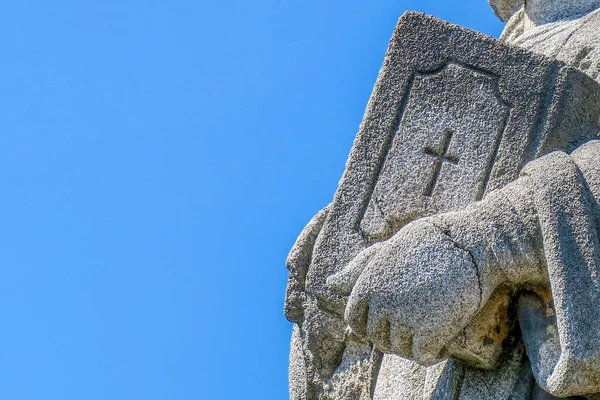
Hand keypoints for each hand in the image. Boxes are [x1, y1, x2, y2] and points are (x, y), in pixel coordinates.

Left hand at [327, 218, 482, 365]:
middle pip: (378, 339)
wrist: (470, 244)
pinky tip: (442, 343)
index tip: (391, 322)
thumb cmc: (429, 243)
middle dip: (395, 337)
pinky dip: (433, 354)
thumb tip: (330, 283)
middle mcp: (379, 304)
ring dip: (414, 346)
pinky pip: (423, 357)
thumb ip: (358, 271)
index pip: (355, 321)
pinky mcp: (429, 331)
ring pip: (400, 350)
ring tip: (431, 330)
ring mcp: (403, 319)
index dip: (371, 326)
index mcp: (366, 286)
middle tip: (418, 325)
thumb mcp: (387, 252)